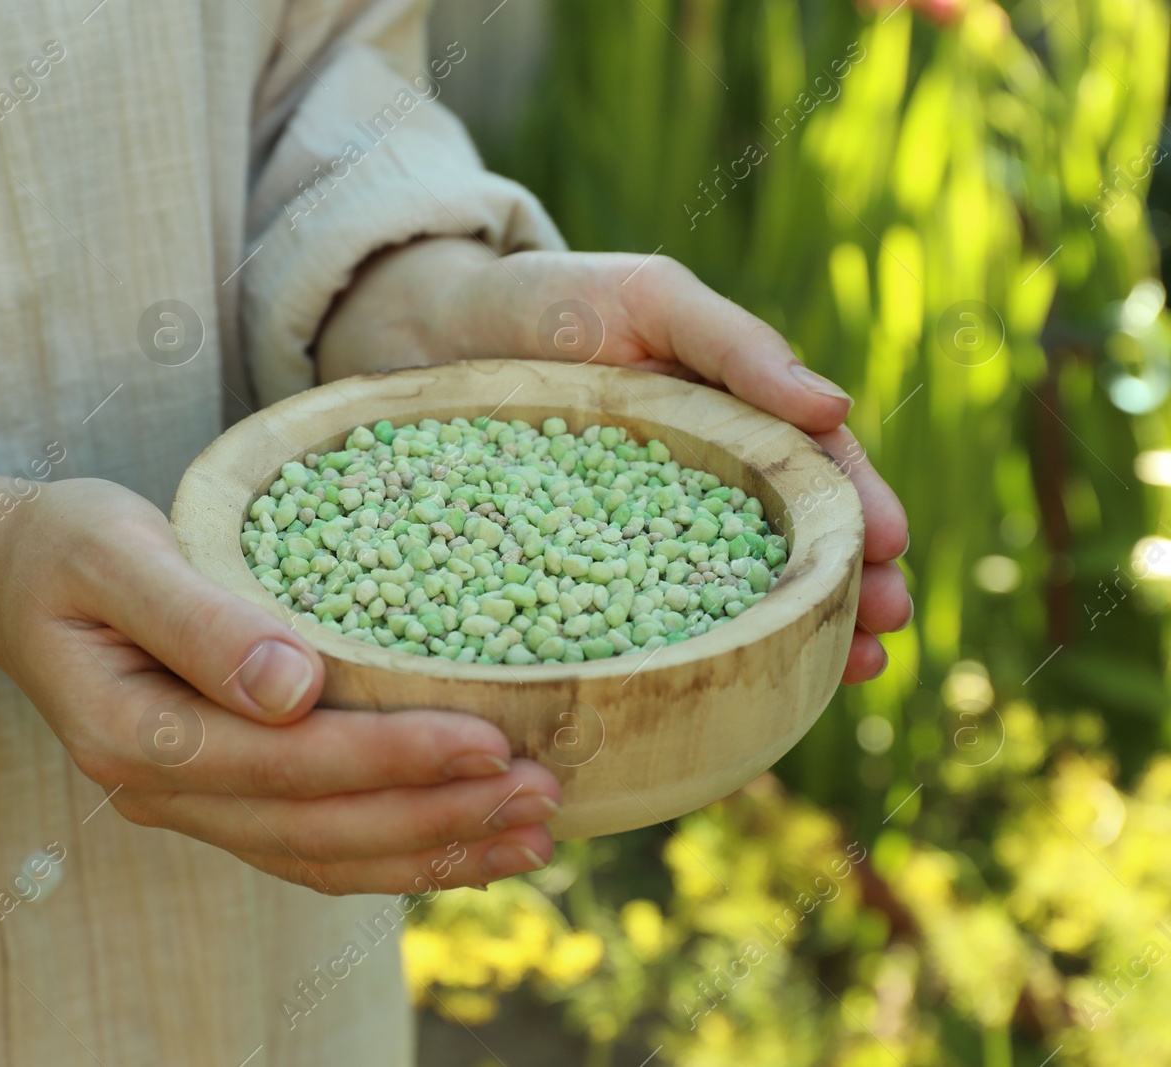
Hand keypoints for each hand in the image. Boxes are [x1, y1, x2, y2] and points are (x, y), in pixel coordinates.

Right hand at [0, 468, 559, 893]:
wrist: (9, 580)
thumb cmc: (63, 548)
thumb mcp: (114, 553)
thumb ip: (197, 618)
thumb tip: (294, 685)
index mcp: (133, 734)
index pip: (286, 765)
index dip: (392, 759)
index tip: (491, 742)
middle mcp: (162, 791)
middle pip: (318, 829)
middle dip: (438, 818)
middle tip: (545, 797)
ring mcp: (190, 804)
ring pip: (324, 857)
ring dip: (433, 853)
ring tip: (535, 836)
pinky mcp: (219, 796)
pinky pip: (312, 847)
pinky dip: (394, 853)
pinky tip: (465, 842)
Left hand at [317, 239, 909, 683]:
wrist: (434, 328)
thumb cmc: (553, 300)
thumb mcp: (652, 300)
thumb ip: (737, 347)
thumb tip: (837, 407)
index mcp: (731, 422)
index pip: (814, 472)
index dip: (859, 510)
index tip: (893, 551)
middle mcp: (697, 488)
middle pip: (787, 546)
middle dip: (847, 591)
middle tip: (884, 632)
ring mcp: (639, 537)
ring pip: (727, 593)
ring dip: (793, 635)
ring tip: (845, 673)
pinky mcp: (576, 572)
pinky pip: (637, 619)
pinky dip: (687, 656)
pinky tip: (719, 692)